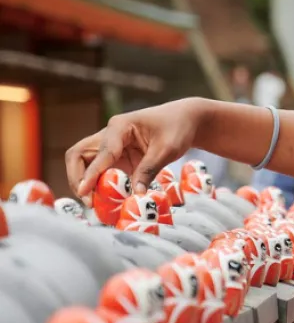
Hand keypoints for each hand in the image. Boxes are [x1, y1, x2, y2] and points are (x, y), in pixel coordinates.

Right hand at [66, 98, 204, 202]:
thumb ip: (149, 170)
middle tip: (88, 200)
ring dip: (85, 182)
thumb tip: (136, 194)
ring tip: (95, 203)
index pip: (101, 152)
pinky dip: (98, 184)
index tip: (84, 191)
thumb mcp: (167, 149)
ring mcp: (111, 145)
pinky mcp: (116, 156)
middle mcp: (109, 134)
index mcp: (120, 126)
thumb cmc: (177, 128)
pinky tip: (105, 199)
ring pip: (85, 163)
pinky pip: (100, 170)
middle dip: (78, 178)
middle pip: (79, 155)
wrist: (186, 120)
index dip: (91, 173)